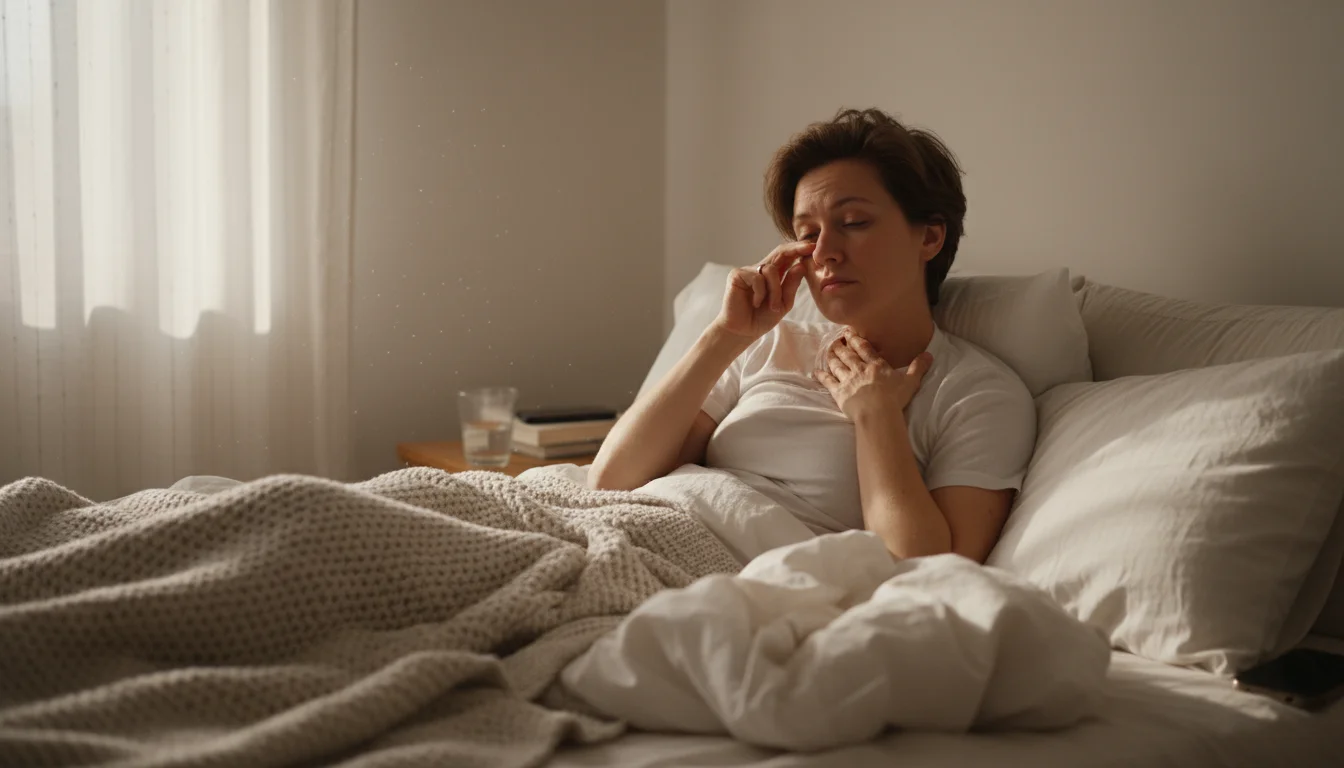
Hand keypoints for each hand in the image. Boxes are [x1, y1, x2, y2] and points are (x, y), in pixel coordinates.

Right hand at [711, 241, 813, 341]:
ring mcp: (748, 271)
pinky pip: (757, 278)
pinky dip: (760, 293)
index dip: (801, 250)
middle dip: (796, 249)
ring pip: (770, 270)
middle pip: (780, 251)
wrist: (742, 332)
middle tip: (810, 247)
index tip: (815, 247)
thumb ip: (791, 285)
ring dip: (775, 291)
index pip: (788, 257)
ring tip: (773, 307)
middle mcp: (761, 269)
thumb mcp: (783, 303)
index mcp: (774, 275)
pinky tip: (755, 303)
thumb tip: (801, 265)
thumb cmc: (761, 318)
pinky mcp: (737, 275)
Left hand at [815, 330, 931, 419]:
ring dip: (832, 357)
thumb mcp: (910, 382)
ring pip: (837, 365)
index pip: (864, 348)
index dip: (856, 339)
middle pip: (848, 354)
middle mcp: (860, 369)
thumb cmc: (894, 399)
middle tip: (836, 339)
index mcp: (876, 365)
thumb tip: (929, 354)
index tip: (849, 332)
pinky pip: (828, 382)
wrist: (877, 414)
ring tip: (828, 350)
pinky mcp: (839, 393)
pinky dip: (822, 376)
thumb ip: (918, 367)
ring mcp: (848, 380)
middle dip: (841, 345)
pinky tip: (816, 372)